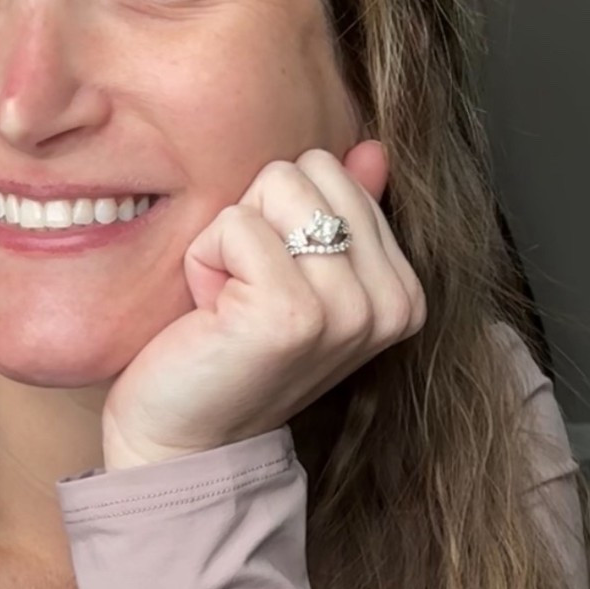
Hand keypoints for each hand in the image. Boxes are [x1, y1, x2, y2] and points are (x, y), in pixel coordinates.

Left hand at [101, 143, 425, 469]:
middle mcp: (391, 303)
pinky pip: (237, 224)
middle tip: (245, 293)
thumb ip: (342, 212)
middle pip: (308, 170)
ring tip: (230, 303)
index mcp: (404, 292)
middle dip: (258, 219)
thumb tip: (373, 149)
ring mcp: (347, 311)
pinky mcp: (292, 314)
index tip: (269, 287)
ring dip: (229, 240)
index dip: (281, 220)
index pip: (337, 172)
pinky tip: (211, 315)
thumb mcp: (298, 275)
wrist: (185, 440)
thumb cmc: (231, 352)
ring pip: (276, 187)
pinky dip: (205, 259)